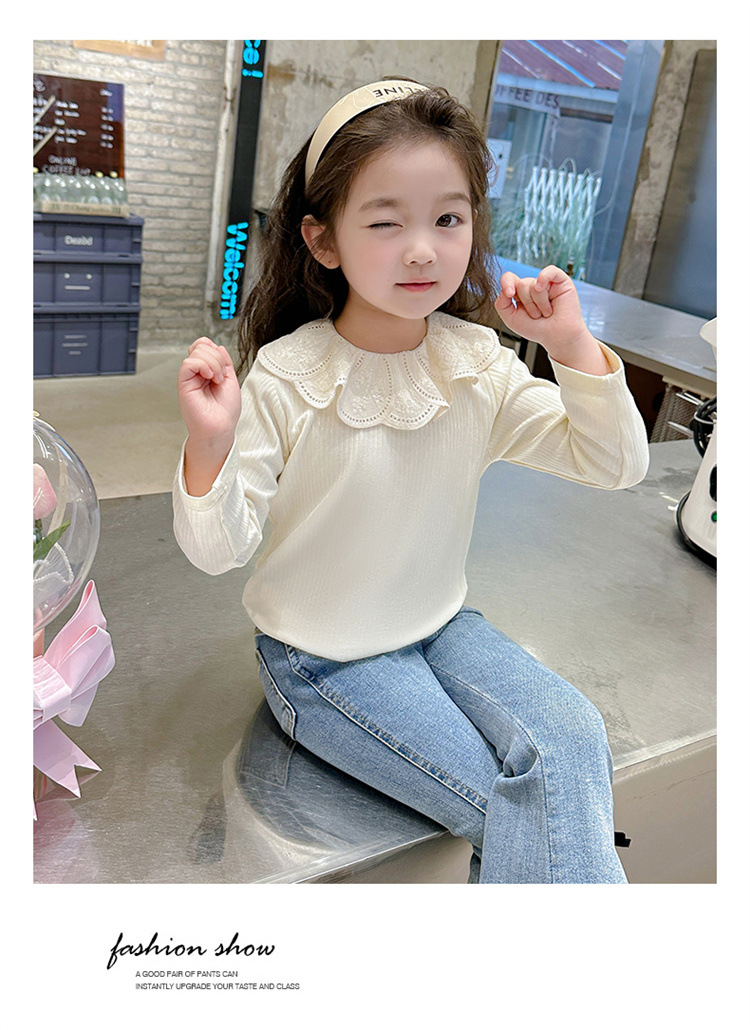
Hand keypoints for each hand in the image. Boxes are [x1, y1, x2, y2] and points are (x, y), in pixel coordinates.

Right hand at [177, 337, 240, 447]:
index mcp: (206, 370)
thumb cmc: (225, 410)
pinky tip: (210, 377)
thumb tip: (217, 346)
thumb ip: (223, 361)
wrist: (221, 427)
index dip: (214, 348)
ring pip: (196, 352)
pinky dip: (203, 365)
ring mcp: (189, 377)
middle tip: (222, 377)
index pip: (204, 345)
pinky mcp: (183, 383)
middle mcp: (196, 372)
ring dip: (213, 363)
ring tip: (217, 380)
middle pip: (201, 346)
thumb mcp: (230, 378)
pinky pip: (188, 363)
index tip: (224, 366)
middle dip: (217, 357)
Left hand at [494, 265, 609, 373]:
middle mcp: (532, 286)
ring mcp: (546, 283)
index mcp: (520, 294)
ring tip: (547, 312)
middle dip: (528, 304)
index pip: (509, 279)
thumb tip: (504, 290)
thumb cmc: (536, 329)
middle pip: (521, 284)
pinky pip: (550, 271)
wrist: (556, 336)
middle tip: (537, 315)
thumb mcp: (511, 319)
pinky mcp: (560, 281)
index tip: (509, 294)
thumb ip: (501, 304)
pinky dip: (545, 278)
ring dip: (539, 304)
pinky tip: (545, 289)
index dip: (506, 283)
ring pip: (533, 284)